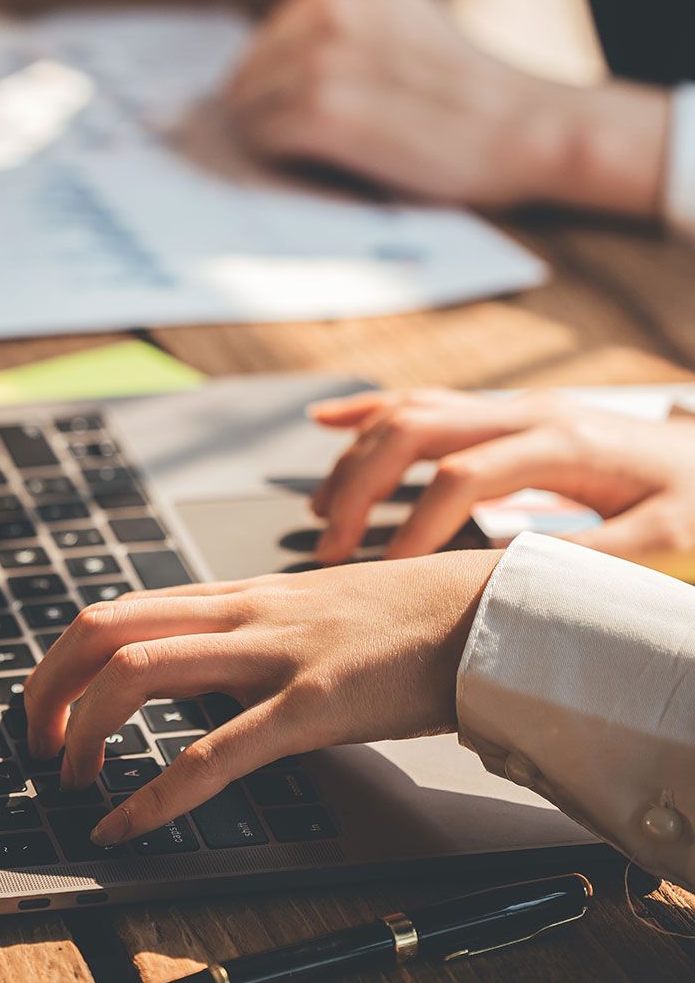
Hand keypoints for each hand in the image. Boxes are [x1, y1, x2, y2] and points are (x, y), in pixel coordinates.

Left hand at [22, 549, 497, 845]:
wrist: (487, 614)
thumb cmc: (404, 623)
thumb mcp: (307, 615)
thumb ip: (248, 635)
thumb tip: (195, 669)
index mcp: (237, 597)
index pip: (116, 610)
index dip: (60, 661)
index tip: (44, 710)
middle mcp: (242, 614)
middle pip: (103, 630)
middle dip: (47, 690)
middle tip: (36, 749)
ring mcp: (274, 656)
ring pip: (138, 673)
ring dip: (84, 734)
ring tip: (70, 785)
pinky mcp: (313, 705)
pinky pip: (216, 753)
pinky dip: (155, 796)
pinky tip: (124, 830)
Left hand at [225, 0, 668, 214]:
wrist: (529, 128)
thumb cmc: (471, 92)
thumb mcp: (407, 23)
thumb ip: (346, 27)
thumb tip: (272, 62)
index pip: (270, 37)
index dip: (276, 83)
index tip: (300, 113)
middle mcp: (331, 4)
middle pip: (248, 71)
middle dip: (263, 110)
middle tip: (301, 144)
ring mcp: (323, 54)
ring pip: (247, 105)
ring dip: (269, 138)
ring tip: (316, 156)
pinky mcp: (321, 107)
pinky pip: (262, 137)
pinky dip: (279, 158)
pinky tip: (321, 165)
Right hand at [312, 386, 694, 561]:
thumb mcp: (667, 536)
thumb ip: (597, 557)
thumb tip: (520, 580)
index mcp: (561, 443)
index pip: (463, 479)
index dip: (417, 527)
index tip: (389, 574)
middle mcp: (526, 413)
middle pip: (416, 432)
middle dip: (361, 486)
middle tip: (332, 544)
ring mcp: (512, 407)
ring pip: (411, 411)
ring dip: (357, 456)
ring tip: (322, 509)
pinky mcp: (505, 413)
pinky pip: (424, 402)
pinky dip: (370, 411)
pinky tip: (329, 422)